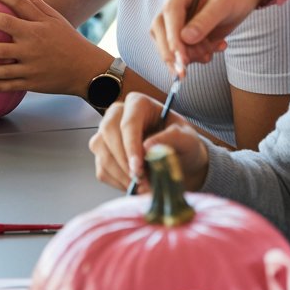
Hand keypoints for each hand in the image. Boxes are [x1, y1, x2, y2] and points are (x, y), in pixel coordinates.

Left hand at [0, 0, 106, 94]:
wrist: (86, 69)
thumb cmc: (69, 40)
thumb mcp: (57, 21)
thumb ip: (39, 8)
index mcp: (36, 30)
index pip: (15, 11)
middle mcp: (31, 48)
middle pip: (1, 45)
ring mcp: (31, 68)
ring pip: (2, 70)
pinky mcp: (32, 83)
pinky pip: (11, 85)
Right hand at [89, 92, 208, 191]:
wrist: (179, 161)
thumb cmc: (183, 145)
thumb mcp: (187, 139)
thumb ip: (172, 138)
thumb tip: (147, 147)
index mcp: (138, 104)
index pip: (128, 122)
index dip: (131, 145)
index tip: (138, 167)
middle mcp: (118, 114)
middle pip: (109, 133)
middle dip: (124, 161)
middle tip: (140, 180)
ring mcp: (107, 133)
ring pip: (102, 151)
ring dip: (121, 174)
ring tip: (142, 186)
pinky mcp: (103, 152)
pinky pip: (102, 169)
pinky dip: (117, 182)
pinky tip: (134, 186)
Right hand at [150, 0, 266, 73]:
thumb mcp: (224, 4)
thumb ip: (206, 20)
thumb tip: (185, 39)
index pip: (169, 12)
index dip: (172, 36)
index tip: (181, 57)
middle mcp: (173, 2)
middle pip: (160, 29)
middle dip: (174, 52)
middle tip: (184, 71)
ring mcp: (176, 18)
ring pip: (168, 43)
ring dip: (189, 55)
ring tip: (212, 50)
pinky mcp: (181, 32)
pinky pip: (181, 49)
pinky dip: (196, 56)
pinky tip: (216, 47)